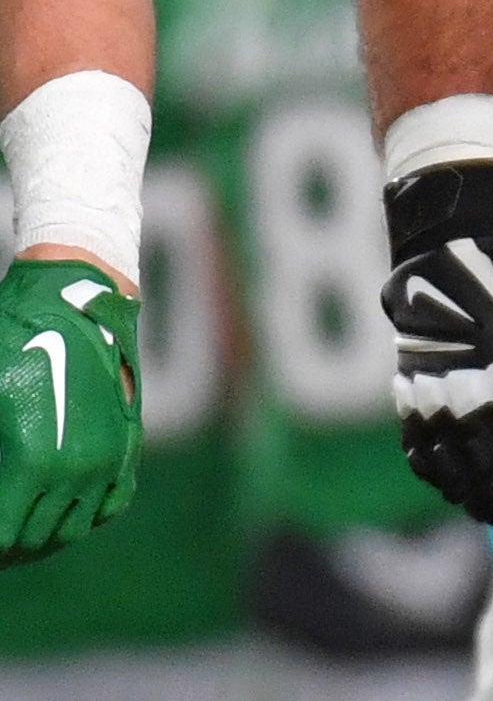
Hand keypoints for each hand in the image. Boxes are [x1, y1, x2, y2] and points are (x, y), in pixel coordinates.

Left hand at [0, 256, 138, 566]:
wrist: (77, 298)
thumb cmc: (13, 338)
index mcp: (31, 462)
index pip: (3, 536)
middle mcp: (74, 469)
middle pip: (36, 540)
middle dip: (10, 547)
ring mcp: (107, 458)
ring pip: (74, 529)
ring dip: (46, 537)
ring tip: (23, 531)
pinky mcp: (127, 444)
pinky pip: (111, 503)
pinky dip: (88, 516)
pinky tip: (64, 510)